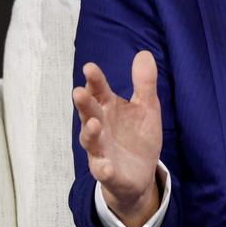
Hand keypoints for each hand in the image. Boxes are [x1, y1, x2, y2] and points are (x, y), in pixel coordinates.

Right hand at [73, 50, 162, 226]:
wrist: (140, 173)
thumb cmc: (137, 135)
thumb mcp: (146, 107)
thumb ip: (144, 83)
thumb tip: (144, 53)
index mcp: (108, 108)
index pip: (99, 91)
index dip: (94, 80)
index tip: (89, 67)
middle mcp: (100, 127)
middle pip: (89, 113)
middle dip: (84, 104)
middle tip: (78, 92)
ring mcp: (101, 150)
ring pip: (91, 141)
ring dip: (90, 133)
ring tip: (94, 124)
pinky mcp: (107, 172)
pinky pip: (102, 171)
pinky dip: (103, 168)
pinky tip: (106, 166)